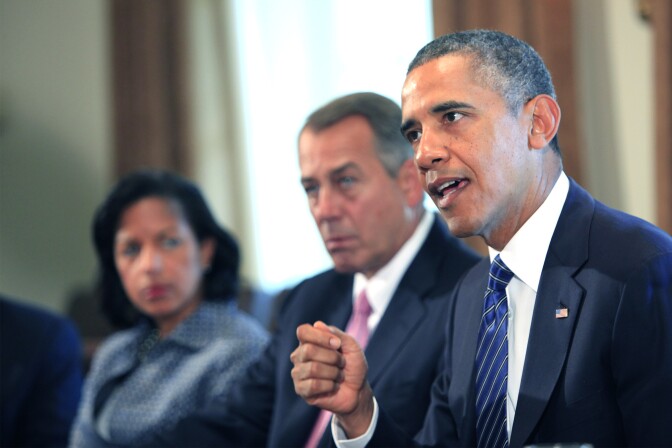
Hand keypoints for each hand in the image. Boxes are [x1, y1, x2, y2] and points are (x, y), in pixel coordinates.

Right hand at [290, 321, 373, 436]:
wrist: (358, 390)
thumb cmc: (353, 365)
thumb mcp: (351, 346)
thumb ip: (336, 333)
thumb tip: (317, 324)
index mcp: (309, 341)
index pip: (303, 331)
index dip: (321, 337)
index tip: (337, 344)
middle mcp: (299, 355)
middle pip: (309, 350)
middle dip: (332, 358)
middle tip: (341, 363)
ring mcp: (298, 372)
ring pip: (313, 368)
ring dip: (333, 373)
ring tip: (338, 376)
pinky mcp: (300, 390)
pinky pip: (313, 385)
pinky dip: (329, 386)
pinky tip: (333, 386)